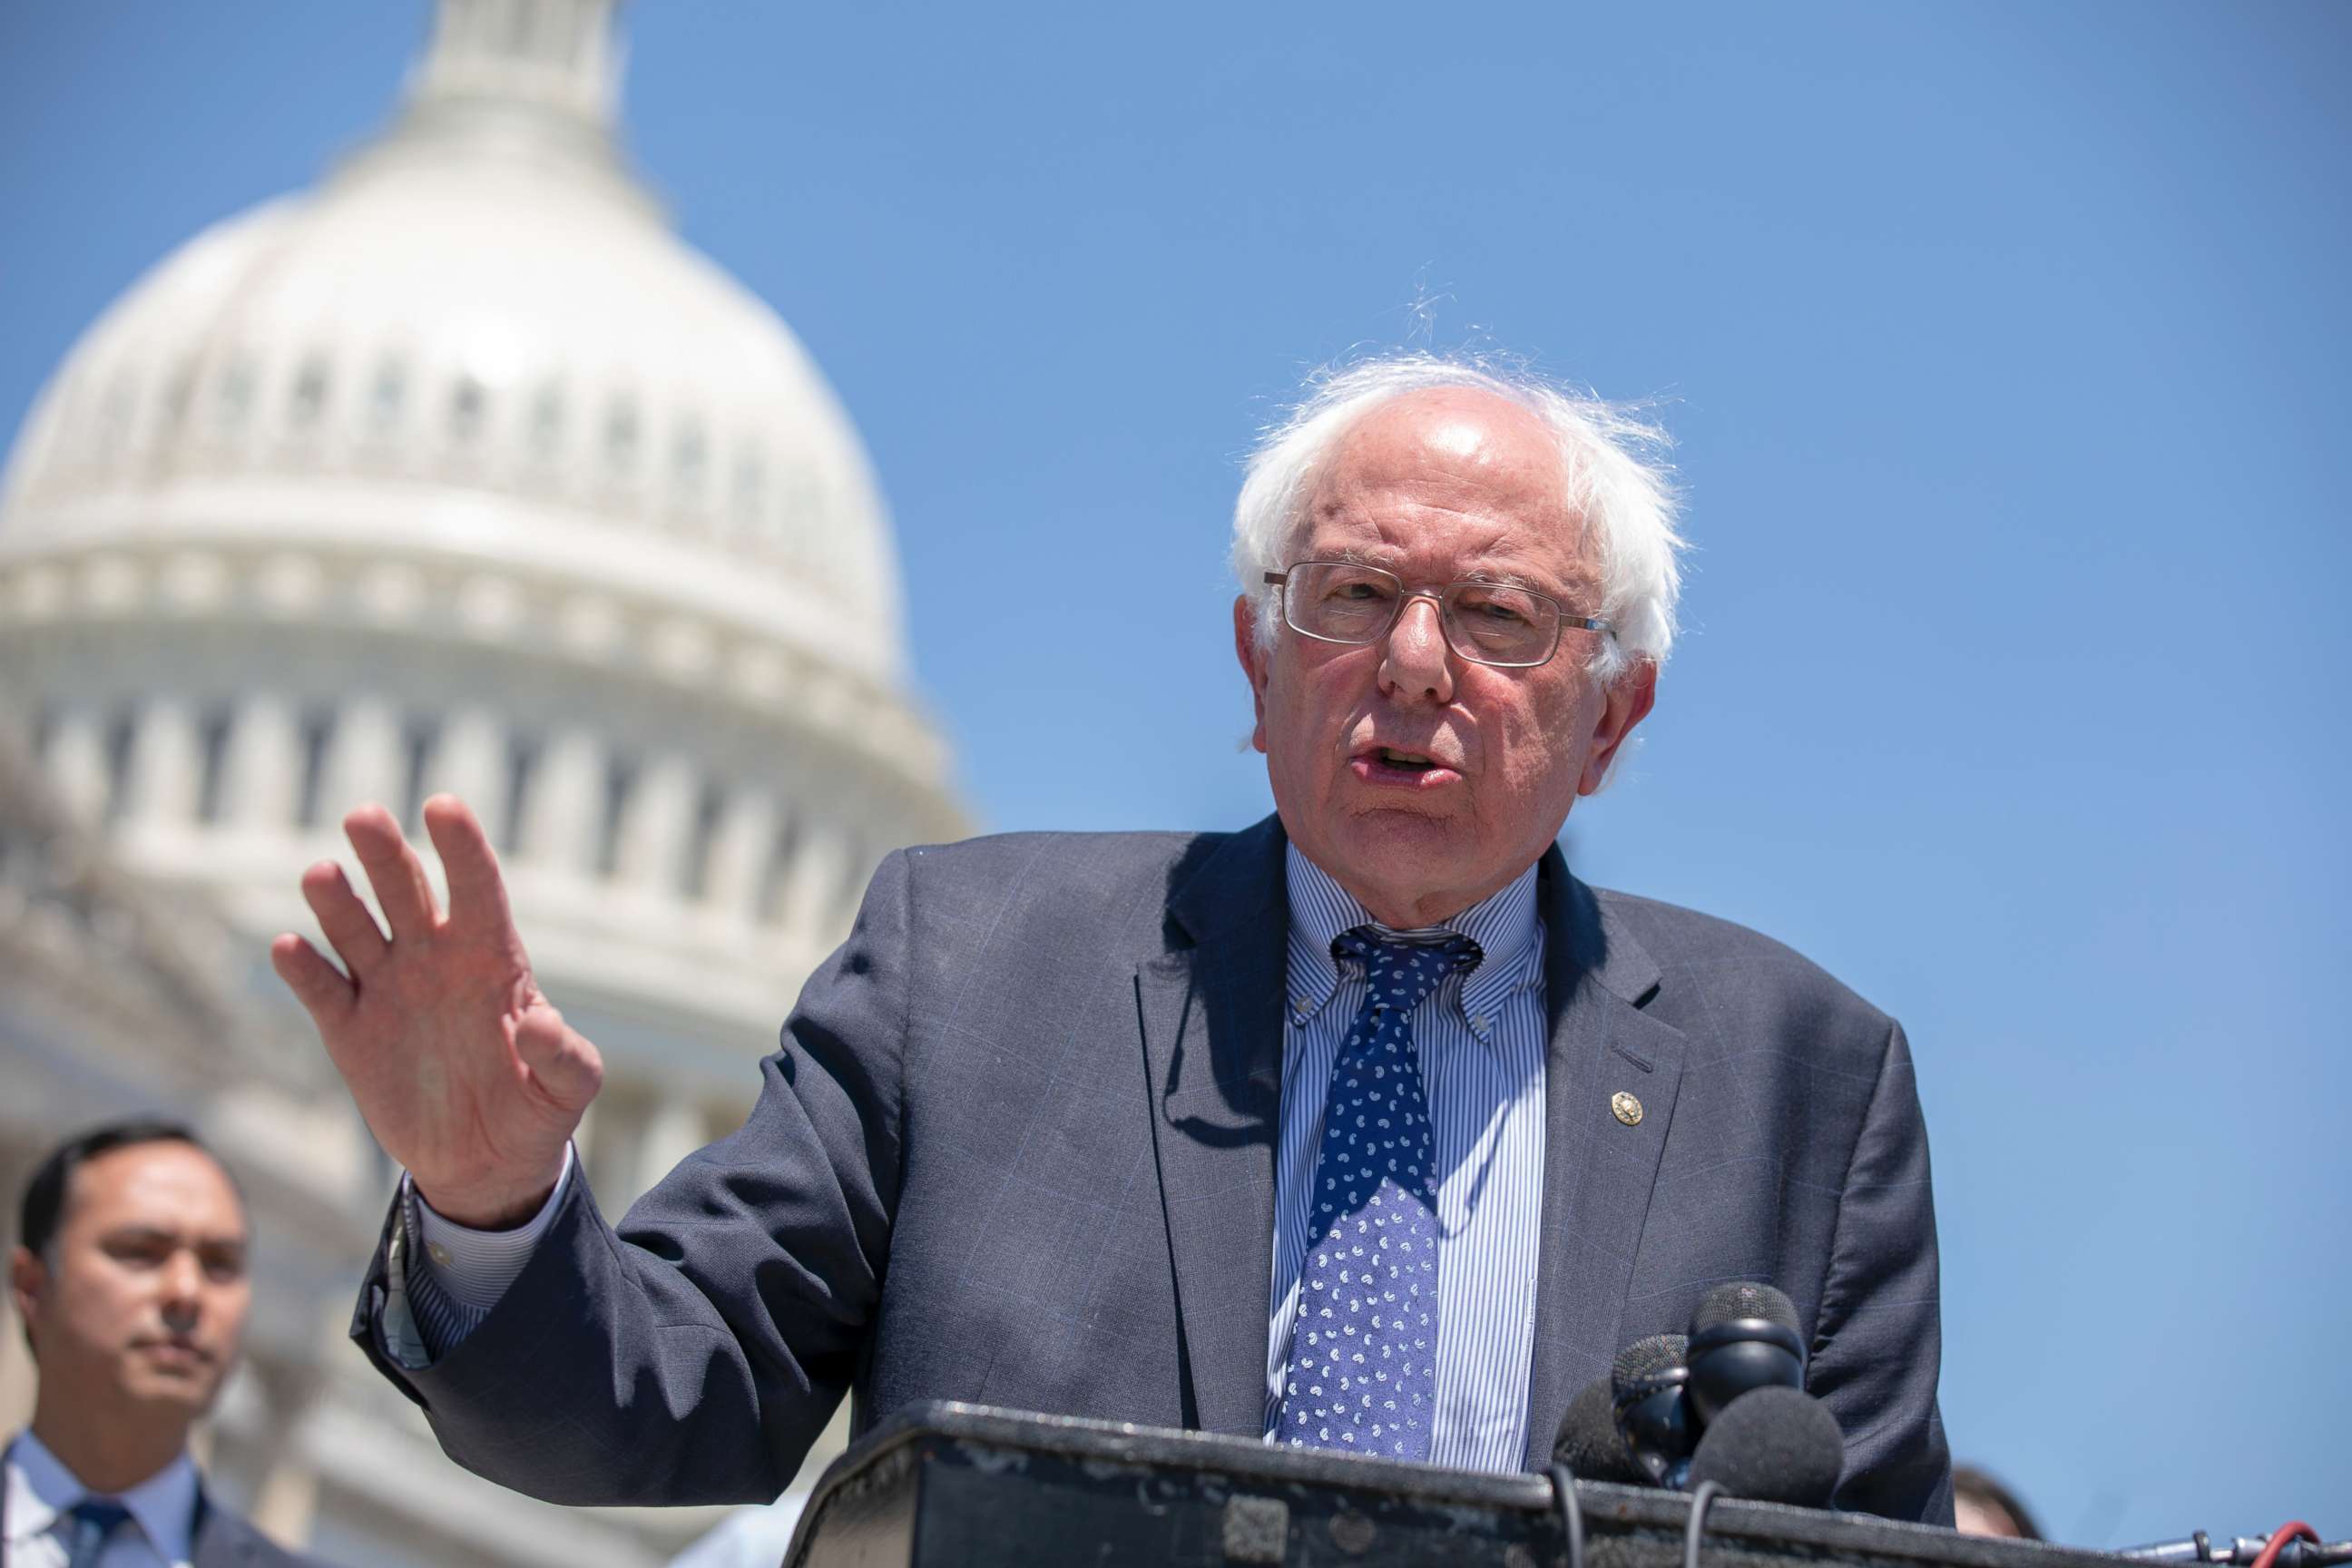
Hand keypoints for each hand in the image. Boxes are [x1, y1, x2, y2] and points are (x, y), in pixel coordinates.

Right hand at [271, 794, 602, 1228]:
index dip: (461, 847)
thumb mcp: (569, 1089)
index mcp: (492, 957)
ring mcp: (387, 989)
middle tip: (364, 816)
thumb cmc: (537, 1110)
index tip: (442, 805)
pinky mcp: (348, 1030)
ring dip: (337, 901)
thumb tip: (536, 1024)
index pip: (477, 887)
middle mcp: (435, 958)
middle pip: (405, 891)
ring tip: (322, 873)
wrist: (485, 1163)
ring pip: (356, 928)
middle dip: (386, 853)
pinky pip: (322, 989)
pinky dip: (303, 969)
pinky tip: (290, 948)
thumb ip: (565, 1056)